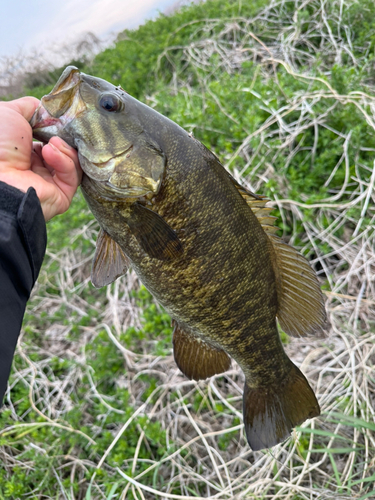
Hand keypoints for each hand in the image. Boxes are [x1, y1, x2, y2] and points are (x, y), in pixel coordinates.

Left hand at [0, 97, 81, 220]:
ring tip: (52, 143)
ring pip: (73, 163)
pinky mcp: (61, 196)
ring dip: (65, 149)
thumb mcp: (10, 113)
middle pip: (65, 151)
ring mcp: (49, 184)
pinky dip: (65, 161)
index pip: (49, 140)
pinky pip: (73, 176)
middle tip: (59, 130)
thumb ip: (29, 107)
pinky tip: (50, 153)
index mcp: (24, 153)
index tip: (57, 119)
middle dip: (65, 138)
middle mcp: (36, 169)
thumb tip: (46, 108)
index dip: (56, 128)